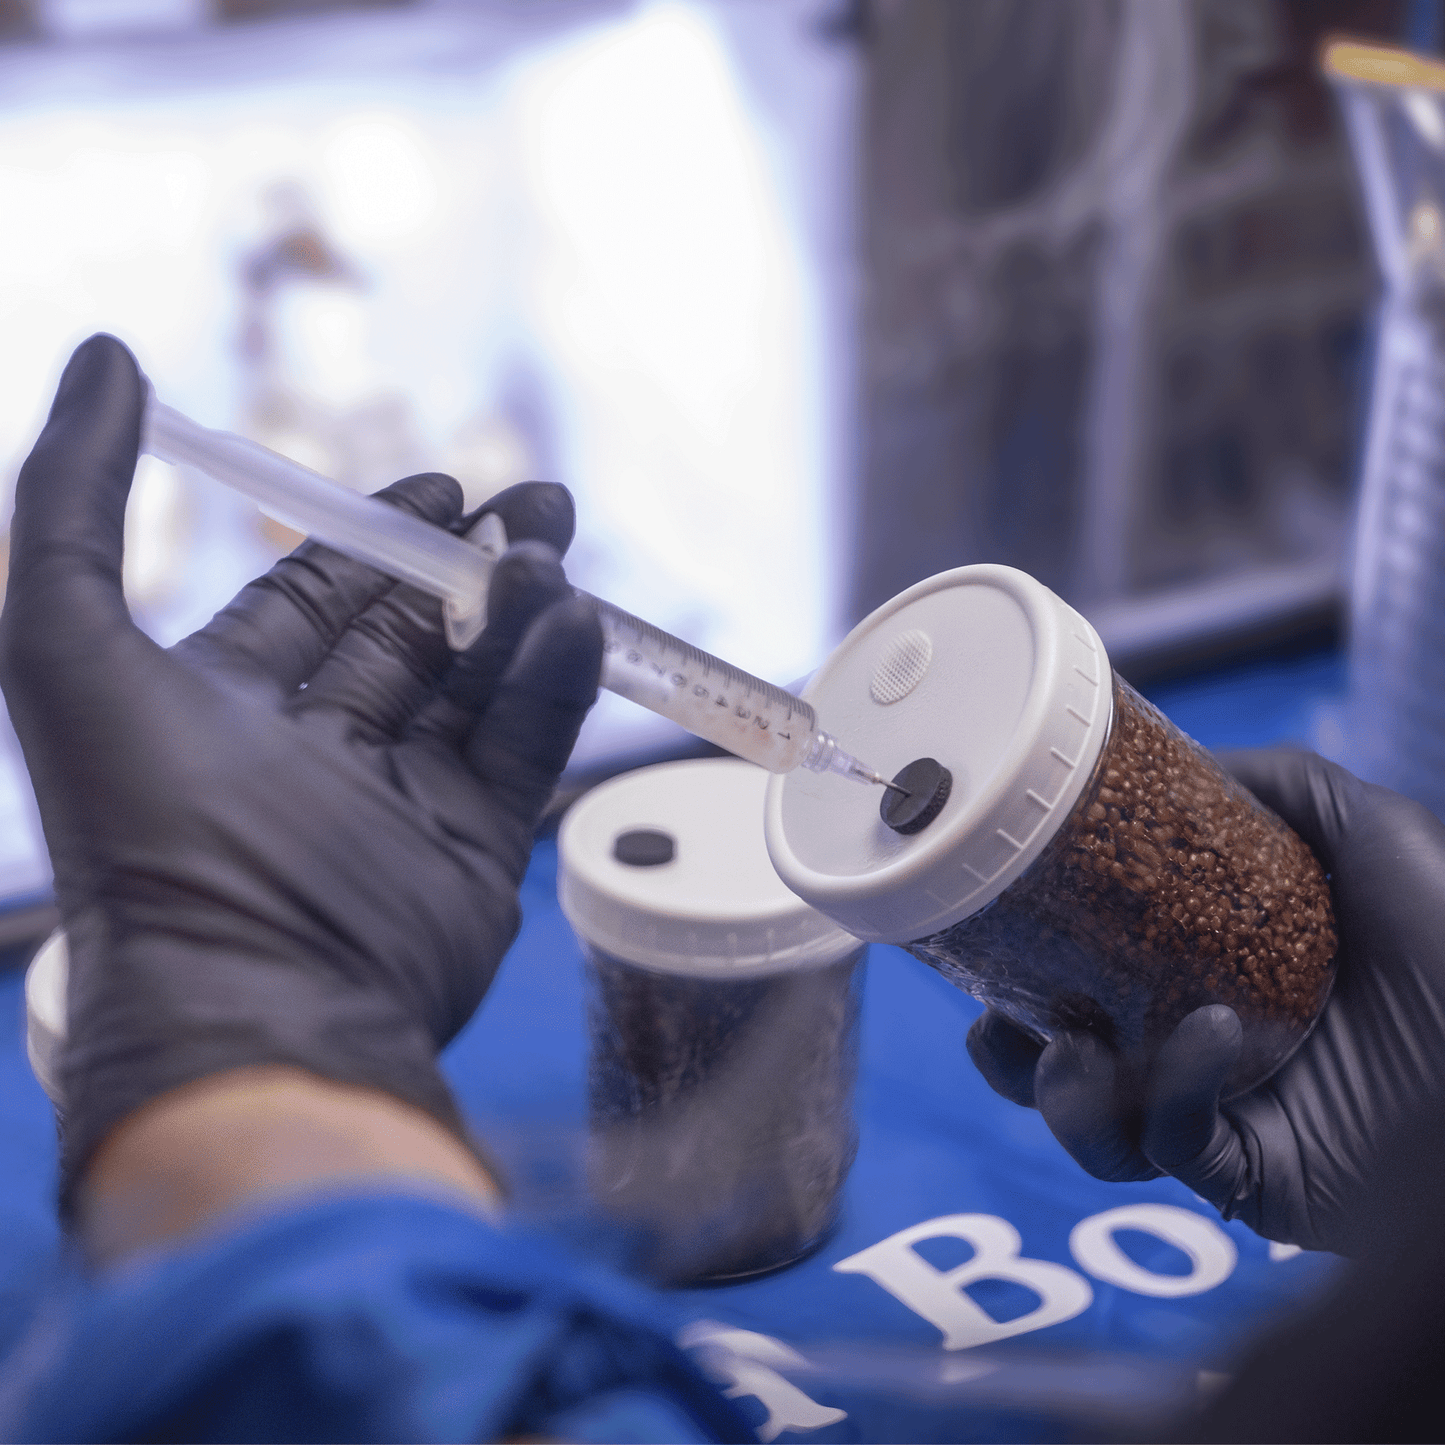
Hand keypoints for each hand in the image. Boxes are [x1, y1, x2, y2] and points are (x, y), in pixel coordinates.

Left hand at [0, 335, 601, 1210]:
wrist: (247, 996)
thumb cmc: (144, 825)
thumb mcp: (65, 636)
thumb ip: (75, 495)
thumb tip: (108, 353)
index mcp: (224, 711)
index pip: (315, 603)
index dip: (373, 536)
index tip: (439, 482)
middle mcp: (314, 757)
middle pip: (411, 633)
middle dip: (470, 560)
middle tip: (538, 501)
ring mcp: (399, 807)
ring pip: (476, 686)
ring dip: (519, 614)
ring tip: (551, 555)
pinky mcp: (472, 853)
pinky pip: (520, 749)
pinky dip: (552, 685)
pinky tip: (573, 623)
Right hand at [966, 747, 1444, 1254]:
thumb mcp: (1365, 829)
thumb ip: (1275, 785)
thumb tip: (1175, 759)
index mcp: (1211, 972)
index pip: (1092, 975)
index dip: (1027, 961)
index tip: (990, 926)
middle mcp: (1204, 1049)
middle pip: (1067, 1064)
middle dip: (1008, 1049)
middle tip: (998, 1020)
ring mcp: (1224, 1118)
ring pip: (1095, 1130)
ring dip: (1058, 1092)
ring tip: (1067, 1045)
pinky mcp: (1251, 1180)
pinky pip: (1171, 1150)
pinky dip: (1168, 1094)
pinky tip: (1208, 1038)